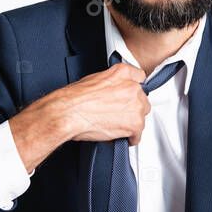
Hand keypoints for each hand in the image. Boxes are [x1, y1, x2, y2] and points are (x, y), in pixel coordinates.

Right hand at [8, 62, 149, 171]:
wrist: (68, 112)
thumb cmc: (74, 98)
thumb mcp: (94, 79)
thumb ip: (111, 83)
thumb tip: (113, 92)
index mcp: (122, 72)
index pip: (140, 77)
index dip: (133, 90)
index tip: (130, 96)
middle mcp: (132, 87)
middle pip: (142, 100)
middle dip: (132, 108)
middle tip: (119, 114)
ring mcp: (135, 106)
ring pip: (141, 118)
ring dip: (131, 123)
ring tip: (116, 127)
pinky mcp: (134, 124)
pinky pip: (137, 135)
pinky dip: (130, 138)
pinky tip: (118, 136)